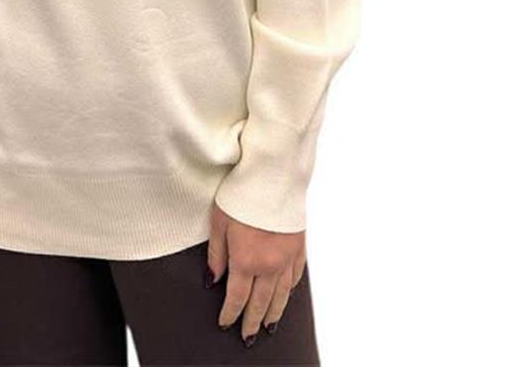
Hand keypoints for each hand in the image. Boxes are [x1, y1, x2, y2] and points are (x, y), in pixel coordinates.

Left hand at [206, 200, 305, 343]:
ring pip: (281, 295)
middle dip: (253, 322)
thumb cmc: (241, 194)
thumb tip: (212, 280)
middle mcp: (269, 265)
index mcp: (246, 260)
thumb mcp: (218, 222)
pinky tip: (287, 295)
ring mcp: (287, 257)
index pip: (237, 298)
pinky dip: (290, 290)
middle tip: (249, 337)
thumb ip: (216, 255)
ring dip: (274, 312)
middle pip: (261, 303)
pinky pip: (296, 276)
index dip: (230, 314)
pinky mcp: (299, 246)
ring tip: (269, 326)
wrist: (273, 175)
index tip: (226, 324)